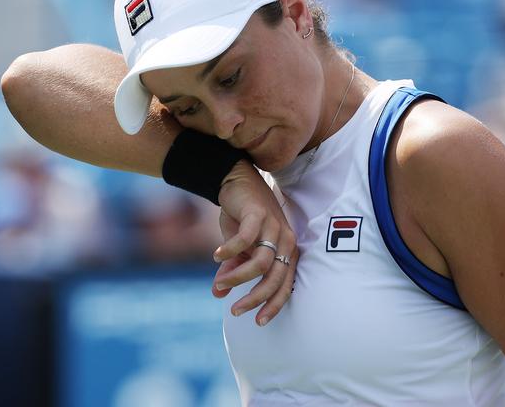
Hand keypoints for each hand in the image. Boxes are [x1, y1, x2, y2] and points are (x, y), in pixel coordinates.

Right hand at [212, 160, 298, 325]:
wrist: (237, 182)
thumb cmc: (241, 218)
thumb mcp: (238, 249)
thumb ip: (232, 270)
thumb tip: (218, 294)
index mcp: (287, 251)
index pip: (286, 285)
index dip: (273, 305)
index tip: (258, 322)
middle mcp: (286, 240)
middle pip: (275, 278)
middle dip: (255, 298)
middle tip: (236, 310)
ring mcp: (274, 226)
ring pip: (261, 263)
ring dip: (238, 277)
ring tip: (220, 282)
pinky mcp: (258, 214)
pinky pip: (246, 240)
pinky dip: (231, 251)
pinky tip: (217, 255)